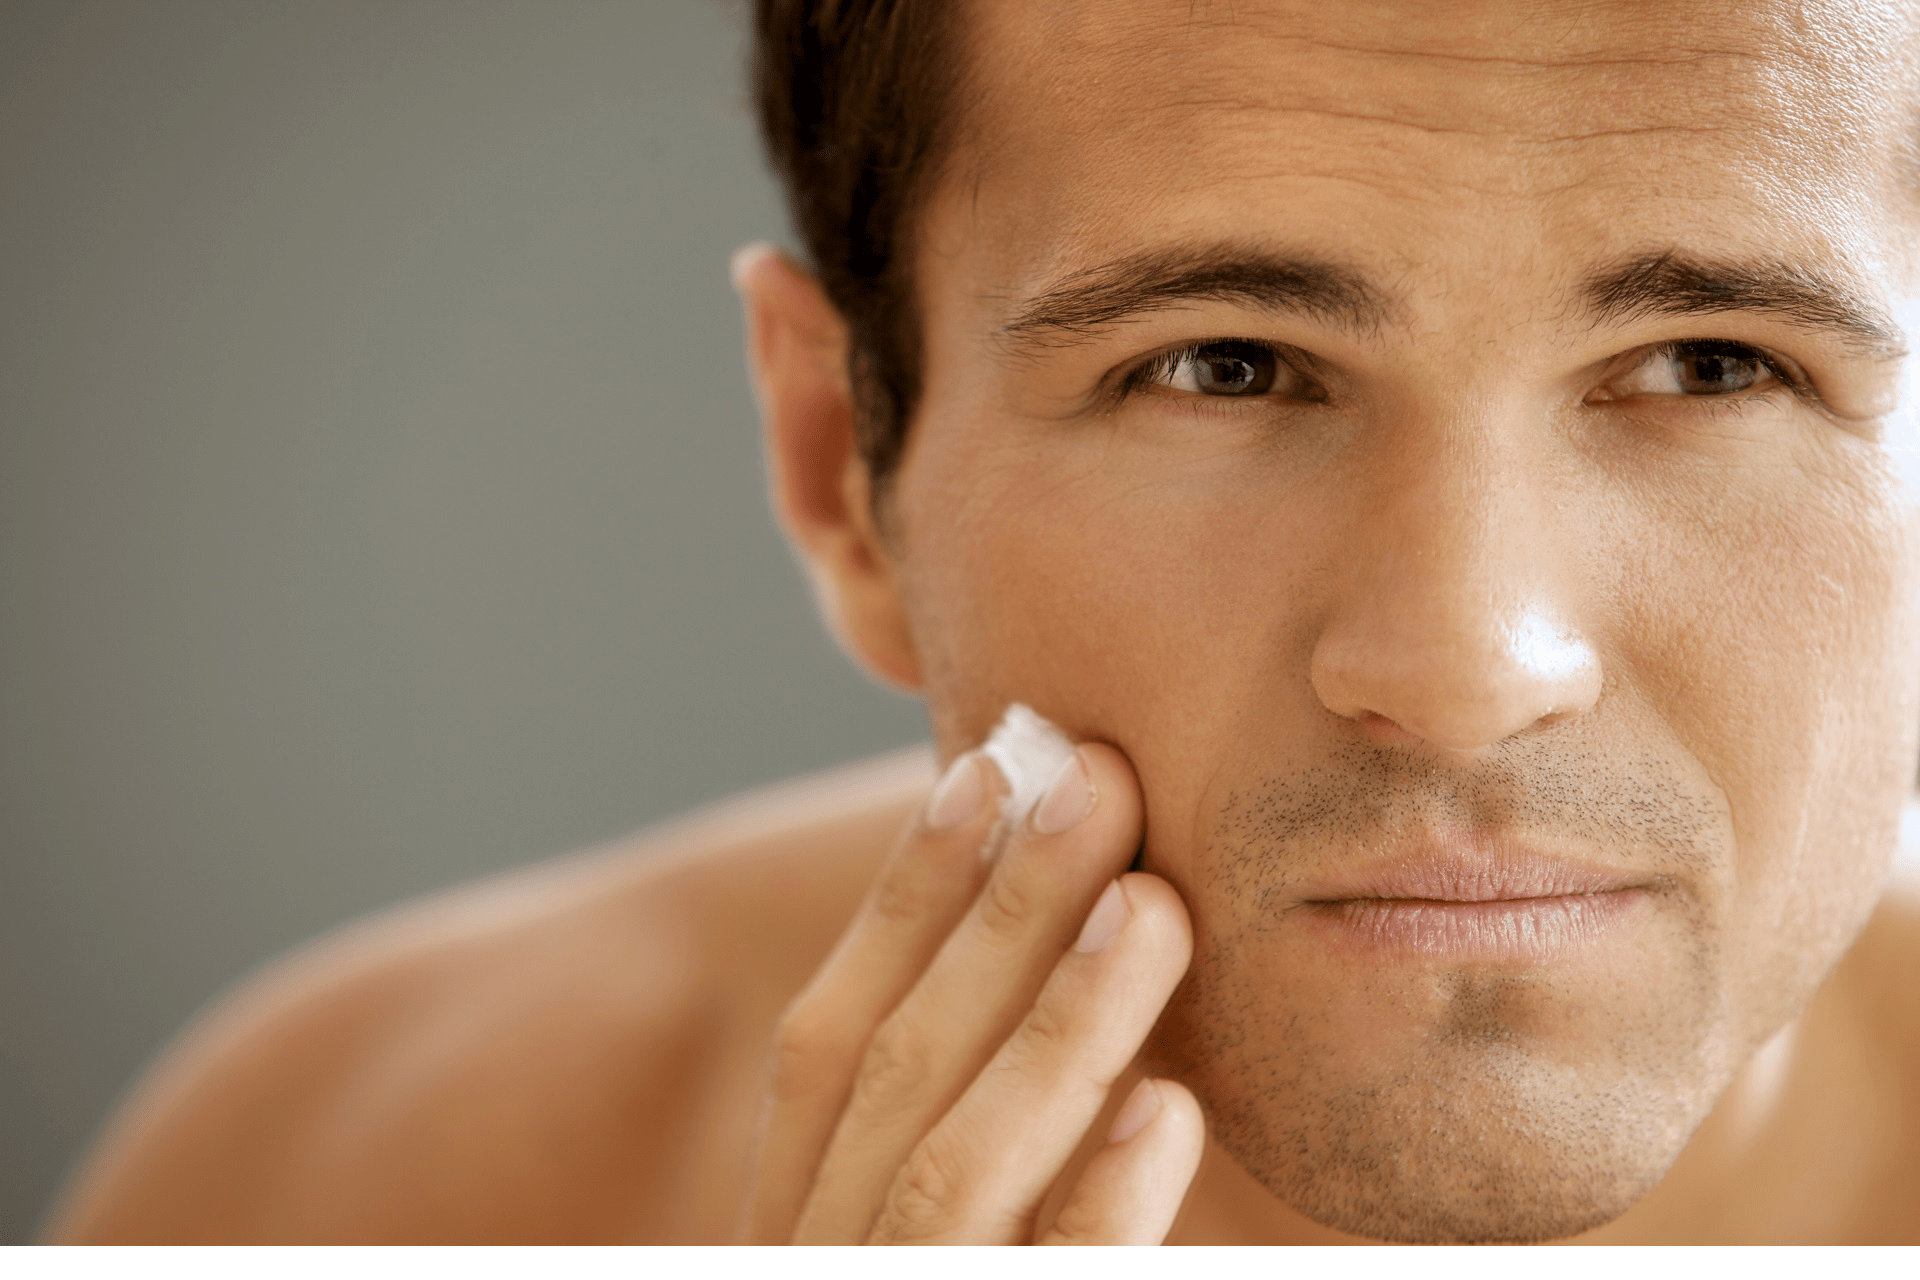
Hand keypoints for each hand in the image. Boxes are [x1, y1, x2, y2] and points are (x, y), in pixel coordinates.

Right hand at [737, 742, 1200, 1243]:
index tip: (984, 773)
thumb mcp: (928, 1229)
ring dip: (1057, 1022)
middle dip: (998, 917)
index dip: (901, 902)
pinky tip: (1168, 1107)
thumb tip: (1066, 930)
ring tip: (1152, 904)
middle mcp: (828, 1260)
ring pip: (955, 1171)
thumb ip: (960, 1127)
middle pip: (897, 1074)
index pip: (828, 1047)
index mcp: (801, 1222)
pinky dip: (1105, 1204)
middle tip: (1097, 779)